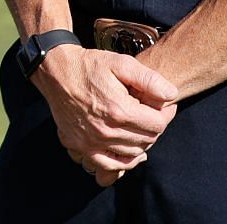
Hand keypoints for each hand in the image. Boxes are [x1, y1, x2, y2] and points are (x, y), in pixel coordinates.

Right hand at [33, 46, 178, 182]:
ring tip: (138, 125)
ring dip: (141, 141)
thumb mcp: (121, 63)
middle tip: (149, 112)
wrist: (55, 71)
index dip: (165, 113)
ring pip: (133, 153)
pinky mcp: (80, 146)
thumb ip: (149, 79)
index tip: (163, 105)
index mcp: (119, 110)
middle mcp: (106, 130)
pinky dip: (123, 160)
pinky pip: (110, 164)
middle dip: (153, 126)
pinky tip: (128, 149)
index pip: (158, 124)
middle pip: (147, 139)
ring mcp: (92, 142)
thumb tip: (171, 95)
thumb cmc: (89, 66)